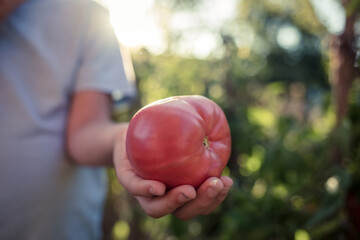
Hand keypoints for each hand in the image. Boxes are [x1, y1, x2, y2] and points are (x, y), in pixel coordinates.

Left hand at [113, 128, 232, 218]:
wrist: (134, 128)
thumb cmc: (167, 130)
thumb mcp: (188, 126)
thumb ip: (204, 131)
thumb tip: (221, 130)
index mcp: (182, 188)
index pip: (201, 202)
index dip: (216, 197)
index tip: (227, 180)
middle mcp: (163, 195)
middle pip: (183, 211)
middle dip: (201, 202)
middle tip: (214, 184)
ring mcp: (143, 191)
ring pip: (156, 209)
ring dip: (175, 202)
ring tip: (188, 191)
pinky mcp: (126, 178)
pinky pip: (134, 187)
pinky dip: (146, 190)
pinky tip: (158, 187)